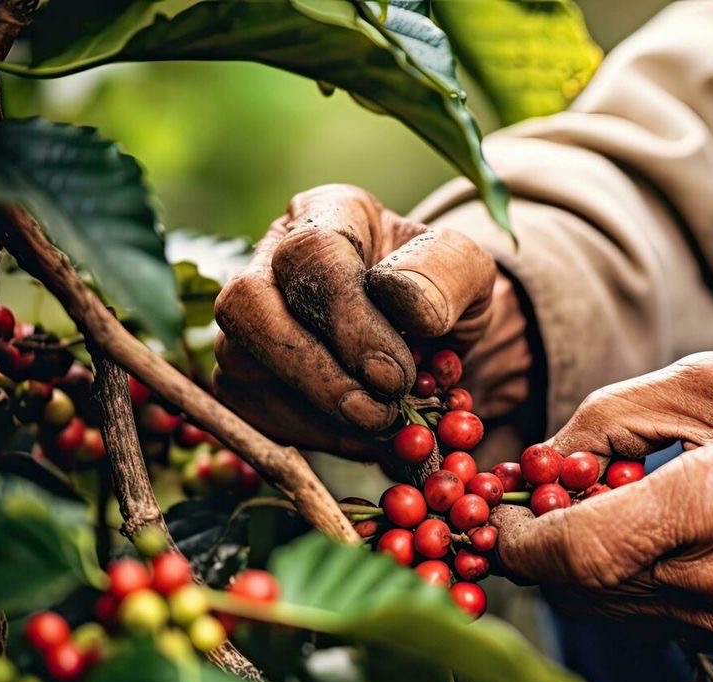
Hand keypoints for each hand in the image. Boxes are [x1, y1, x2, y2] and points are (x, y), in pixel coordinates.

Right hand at [212, 184, 530, 457]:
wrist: (435, 339)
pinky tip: (364, 437)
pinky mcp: (243, 376)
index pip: (311, 252)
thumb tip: (409, 305)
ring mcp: (247, 319)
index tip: (394, 373)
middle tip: (379, 411)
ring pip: (242, 365)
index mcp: (327, 213)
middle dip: (315, 372)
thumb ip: (448, 275)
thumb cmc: (443, 294)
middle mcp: (270, 258)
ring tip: (383, 426)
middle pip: (248, 306)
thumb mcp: (470, 272)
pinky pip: (254, 413)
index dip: (347, 319)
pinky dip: (313, 436)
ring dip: (316, 412)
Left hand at [495, 352, 712, 648]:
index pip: (574, 554)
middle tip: (532, 497)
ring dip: (567, 563)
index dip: (517, 537)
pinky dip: (606, 578)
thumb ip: (613, 416)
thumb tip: (543, 457)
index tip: (498, 505)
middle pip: (571, 590)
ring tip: (587, 506)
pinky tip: (630, 531)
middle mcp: (707, 578)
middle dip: (531, 547)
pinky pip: (632, 614)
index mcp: (709, 505)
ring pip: (595, 608)